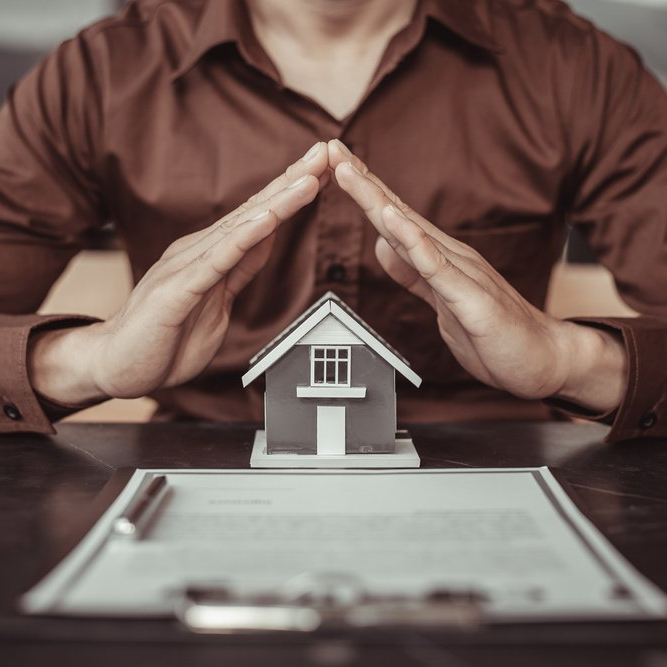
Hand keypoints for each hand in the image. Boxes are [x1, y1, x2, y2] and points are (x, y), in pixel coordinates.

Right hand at [28, 142, 329, 402]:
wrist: (117, 365)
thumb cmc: (166, 337)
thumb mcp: (217, 300)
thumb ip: (239, 269)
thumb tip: (266, 240)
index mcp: (211, 254)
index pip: (258, 217)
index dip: (290, 192)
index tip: (322, 169)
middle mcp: (199, 251)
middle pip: (254, 211)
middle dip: (292, 180)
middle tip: (325, 152)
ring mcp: (187, 267)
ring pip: (240, 229)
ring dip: (277, 202)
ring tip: (309, 178)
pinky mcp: (177, 291)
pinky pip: (217, 262)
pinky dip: (243, 239)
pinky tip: (267, 220)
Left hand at [327, 139, 627, 411]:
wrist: (544, 359)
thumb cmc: (495, 332)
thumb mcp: (442, 302)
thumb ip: (414, 274)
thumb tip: (385, 246)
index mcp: (439, 258)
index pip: (395, 219)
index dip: (364, 192)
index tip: (335, 164)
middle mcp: (449, 256)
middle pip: (397, 214)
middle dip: (361, 182)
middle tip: (332, 148)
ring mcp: (461, 273)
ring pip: (411, 231)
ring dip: (378, 201)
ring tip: (349, 172)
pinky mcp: (470, 298)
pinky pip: (436, 267)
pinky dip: (412, 241)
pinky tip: (392, 220)